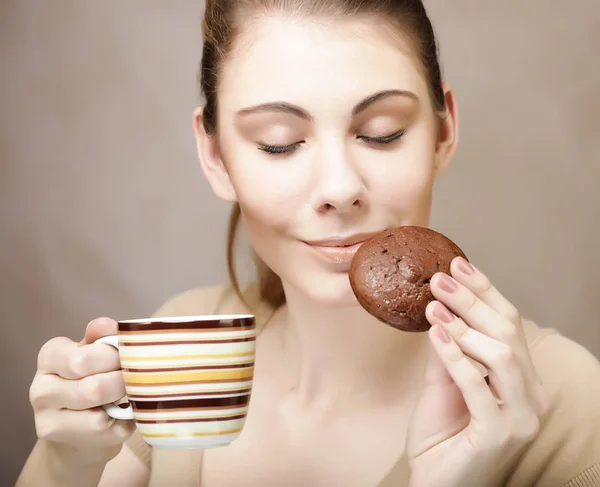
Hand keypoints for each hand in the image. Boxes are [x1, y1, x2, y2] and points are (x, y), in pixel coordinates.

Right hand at [29, 318, 133, 465]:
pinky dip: (122, 426)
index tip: (129, 359)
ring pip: (96, 417)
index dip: (115, 359)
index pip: (84, 360)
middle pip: (93, 389)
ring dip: (122, 406)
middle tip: (138, 380)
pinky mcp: (57, 439)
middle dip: (122, 384)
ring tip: (129, 397)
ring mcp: (44, 417)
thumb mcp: (98, 353)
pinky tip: (121, 417)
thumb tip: (105, 325)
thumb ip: (103, 338)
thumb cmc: (93, 378)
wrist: (79, 426)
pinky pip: (103, 434)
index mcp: (51, 356)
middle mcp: (40, 387)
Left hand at [406, 257, 548, 486]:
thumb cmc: (441, 432)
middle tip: (439, 278)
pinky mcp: (500, 435)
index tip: (457, 264)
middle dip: (473, 301)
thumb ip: (447, 349)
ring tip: (433, 307)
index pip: (509, 324)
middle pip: (508, 334)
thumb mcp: (442, 381)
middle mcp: (530, 395)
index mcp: (521, 379)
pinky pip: (479, 388)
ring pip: (502, 357)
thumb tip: (438, 307)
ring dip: (465, 327)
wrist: (435, 481)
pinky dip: (456, 358)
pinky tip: (435, 336)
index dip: (485, 291)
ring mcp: (520, 417)